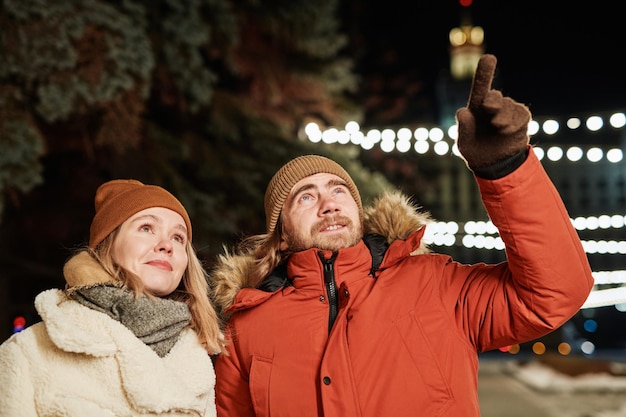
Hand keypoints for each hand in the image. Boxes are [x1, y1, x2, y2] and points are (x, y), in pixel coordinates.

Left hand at [455, 54, 530, 168]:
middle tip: (487, 108)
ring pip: (507, 107)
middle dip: (492, 101)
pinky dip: (514, 124)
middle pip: (494, 96)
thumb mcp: (464, 145)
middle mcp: (492, 106)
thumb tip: (463, 112)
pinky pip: (521, 115)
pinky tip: (506, 131)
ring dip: (502, 117)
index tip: (489, 58)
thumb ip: (463, 129)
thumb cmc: (475, 151)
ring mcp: (508, 110)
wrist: (494, 164)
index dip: (485, 72)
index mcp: (476, 108)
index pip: (480, 87)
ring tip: (497, 128)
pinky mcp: (521, 117)